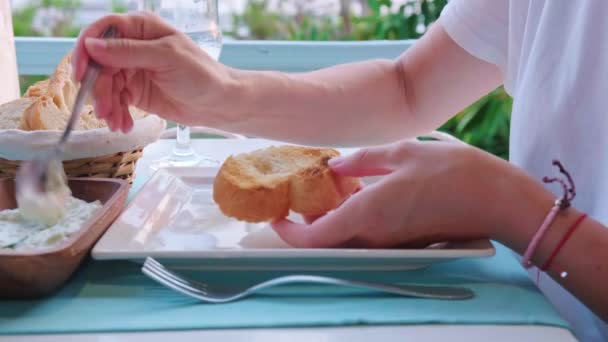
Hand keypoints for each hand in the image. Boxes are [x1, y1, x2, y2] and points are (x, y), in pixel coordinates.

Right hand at [72, 12, 234, 132]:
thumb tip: (91, 46)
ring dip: (107, 106)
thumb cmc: (201, 74)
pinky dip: (116, 114)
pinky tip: (123, 125)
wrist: (218, 103)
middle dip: (99, 89)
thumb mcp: (165, 58)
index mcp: (140, 28)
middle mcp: (132, 46)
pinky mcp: (134, 91)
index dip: (85, 50)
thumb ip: (128, 52)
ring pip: (104, 85)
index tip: (81, 74)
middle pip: (98, 63)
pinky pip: (114, 101)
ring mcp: (132, 69)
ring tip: (117, 124)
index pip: (101, 31)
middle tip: (104, 111)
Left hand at [272, 139, 553, 247]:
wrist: (499, 200)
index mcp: (368, 215)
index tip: (276, 218)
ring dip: (330, 218)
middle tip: (300, 192)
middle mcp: (375, 235)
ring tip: (326, 186)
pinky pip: (366, 234)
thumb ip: (362, 161)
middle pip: (327, 239)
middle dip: (307, 221)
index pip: (314, 237)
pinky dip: (352, 218)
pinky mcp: (404, 239)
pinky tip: (357, 190)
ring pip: (346, 237)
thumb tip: (335, 167)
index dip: (289, 232)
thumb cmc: (455, 173)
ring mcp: (391, 240)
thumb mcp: (403, 153)